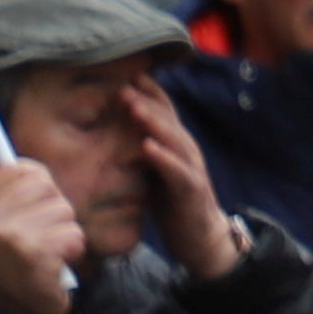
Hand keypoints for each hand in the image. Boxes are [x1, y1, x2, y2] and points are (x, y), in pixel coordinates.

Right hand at [0, 150, 86, 313]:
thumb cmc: (16, 265)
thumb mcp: (0, 227)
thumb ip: (7, 194)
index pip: (18, 168)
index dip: (37, 184)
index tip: (35, 207)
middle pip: (47, 187)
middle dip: (55, 211)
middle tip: (42, 237)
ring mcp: (11, 236)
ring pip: (65, 210)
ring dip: (65, 234)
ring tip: (48, 254)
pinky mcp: (35, 253)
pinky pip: (74, 234)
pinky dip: (73, 250)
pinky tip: (55, 266)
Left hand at [126, 76, 242, 278]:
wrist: (202, 239)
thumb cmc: (174, 205)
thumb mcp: (155, 173)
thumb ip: (142, 153)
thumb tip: (110, 135)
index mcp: (177, 145)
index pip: (164, 111)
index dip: (147, 92)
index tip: (124, 74)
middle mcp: (187, 151)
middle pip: (168, 118)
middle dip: (146, 99)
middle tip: (122, 83)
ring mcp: (191, 169)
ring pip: (173, 139)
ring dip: (153, 121)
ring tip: (133, 106)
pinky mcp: (192, 191)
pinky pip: (177, 171)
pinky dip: (162, 158)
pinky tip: (147, 147)